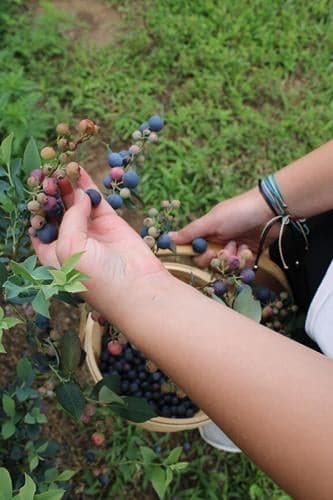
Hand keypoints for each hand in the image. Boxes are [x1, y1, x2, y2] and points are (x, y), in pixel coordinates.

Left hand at [32, 169, 166, 320]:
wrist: (137, 286)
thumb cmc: (97, 277)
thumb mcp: (70, 248)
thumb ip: (69, 218)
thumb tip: (78, 194)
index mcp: (52, 254)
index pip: (38, 226)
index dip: (35, 207)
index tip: (33, 187)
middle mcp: (69, 241)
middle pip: (55, 211)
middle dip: (51, 192)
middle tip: (47, 172)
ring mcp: (89, 230)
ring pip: (74, 202)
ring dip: (67, 185)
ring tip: (60, 165)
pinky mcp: (108, 222)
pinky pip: (95, 199)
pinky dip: (86, 184)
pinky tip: (78, 169)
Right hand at [170, 188, 277, 265]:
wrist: (272, 211)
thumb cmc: (238, 212)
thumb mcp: (212, 221)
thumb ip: (190, 232)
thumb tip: (167, 238)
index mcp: (208, 232)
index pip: (196, 253)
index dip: (202, 257)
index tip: (209, 253)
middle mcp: (219, 241)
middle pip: (212, 263)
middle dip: (220, 258)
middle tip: (228, 249)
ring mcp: (234, 248)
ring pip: (227, 267)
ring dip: (234, 259)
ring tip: (241, 246)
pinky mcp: (249, 254)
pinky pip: (242, 268)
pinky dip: (245, 260)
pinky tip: (250, 250)